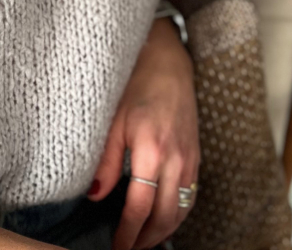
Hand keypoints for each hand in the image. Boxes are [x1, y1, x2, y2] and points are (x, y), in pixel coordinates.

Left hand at [89, 17, 198, 249]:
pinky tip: (163, 220)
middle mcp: (176, 159)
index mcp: (152, 149)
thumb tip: (95, 195)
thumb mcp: (113, 119)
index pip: (139, 207)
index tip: (116, 247)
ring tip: (142, 242)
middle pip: (163, 216)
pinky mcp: (196, 156)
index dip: (127, 234)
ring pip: (180, 210)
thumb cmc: (136, 84)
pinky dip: (177, 214)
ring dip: (162, 232)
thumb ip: (105, 159)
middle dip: (145, 240)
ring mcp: (189, 159)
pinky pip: (190, 196)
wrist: (167, 61)